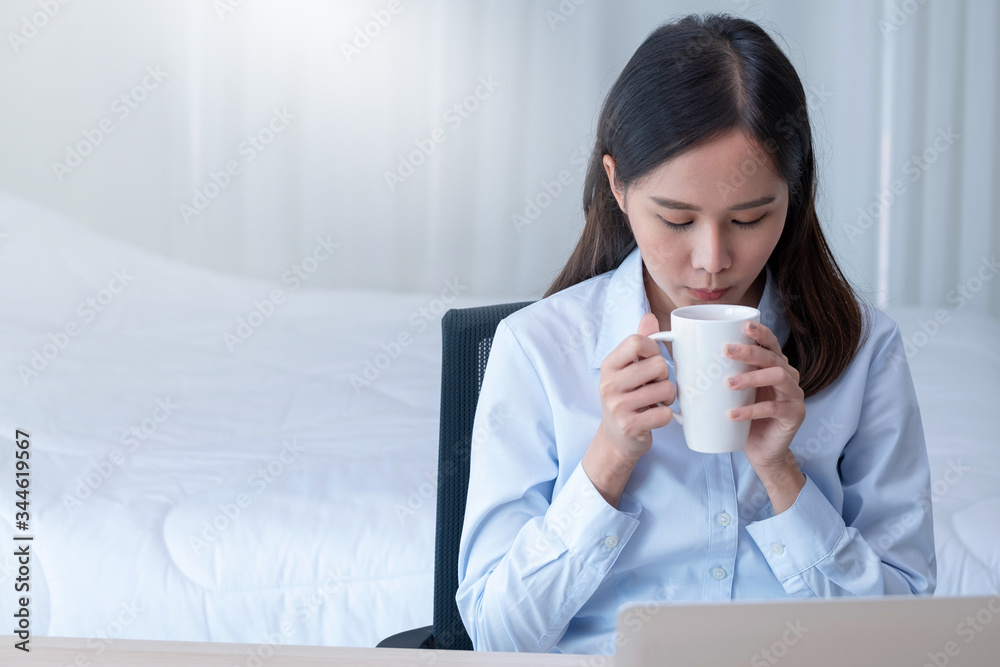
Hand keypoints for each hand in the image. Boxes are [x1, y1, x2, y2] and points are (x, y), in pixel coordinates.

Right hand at [595, 312, 675, 463]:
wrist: (616, 439)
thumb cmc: (627, 398)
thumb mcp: (627, 369)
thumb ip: (638, 343)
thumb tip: (649, 317)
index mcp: (609, 366)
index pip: (637, 342)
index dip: (654, 349)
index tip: (652, 360)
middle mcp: (609, 384)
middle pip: (657, 365)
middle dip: (665, 376)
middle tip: (655, 386)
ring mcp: (618, 407)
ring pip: (665, 389)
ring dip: (668, 397)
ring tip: (656, 402)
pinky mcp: (630, 426)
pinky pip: (665, 414)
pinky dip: (666, 416)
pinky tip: (654, 417)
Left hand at [724, 320, 805, 508]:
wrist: (762, 451)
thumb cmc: (743, 417)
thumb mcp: (730, 392)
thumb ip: (717, 374)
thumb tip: (680, 356)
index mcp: (773, 365)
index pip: (770, 342)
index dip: (760, 332)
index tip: (743, 326)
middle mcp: (788, 374)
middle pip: (772, 356)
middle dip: (749, 351)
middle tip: (726, 351)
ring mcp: (794, 394)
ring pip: (778, 376)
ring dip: (751, 377)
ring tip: (728, 383)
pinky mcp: (794, 414)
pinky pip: (774, 408)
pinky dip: (752, 410)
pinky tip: (733, 414)